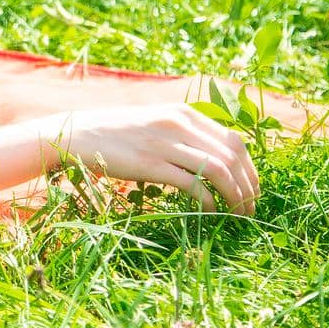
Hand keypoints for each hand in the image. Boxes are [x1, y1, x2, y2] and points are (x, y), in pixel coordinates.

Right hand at [41, 104, 258, 214]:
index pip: (235, 141)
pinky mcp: (150, 164)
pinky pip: (194, 184)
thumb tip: (217, 159)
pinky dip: (209, 201)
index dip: (251, 169)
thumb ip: (182, 133)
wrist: (75, 134)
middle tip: (251, 209)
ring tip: (238, 215)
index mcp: (182, 112)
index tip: (253, 190)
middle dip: (249, 186)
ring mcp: (164, 143)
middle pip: (233, 157)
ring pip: (220, 171)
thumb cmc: (115, 132)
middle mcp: (177, 123)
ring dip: (236, 197)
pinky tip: (210, 212)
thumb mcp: (154, 122)